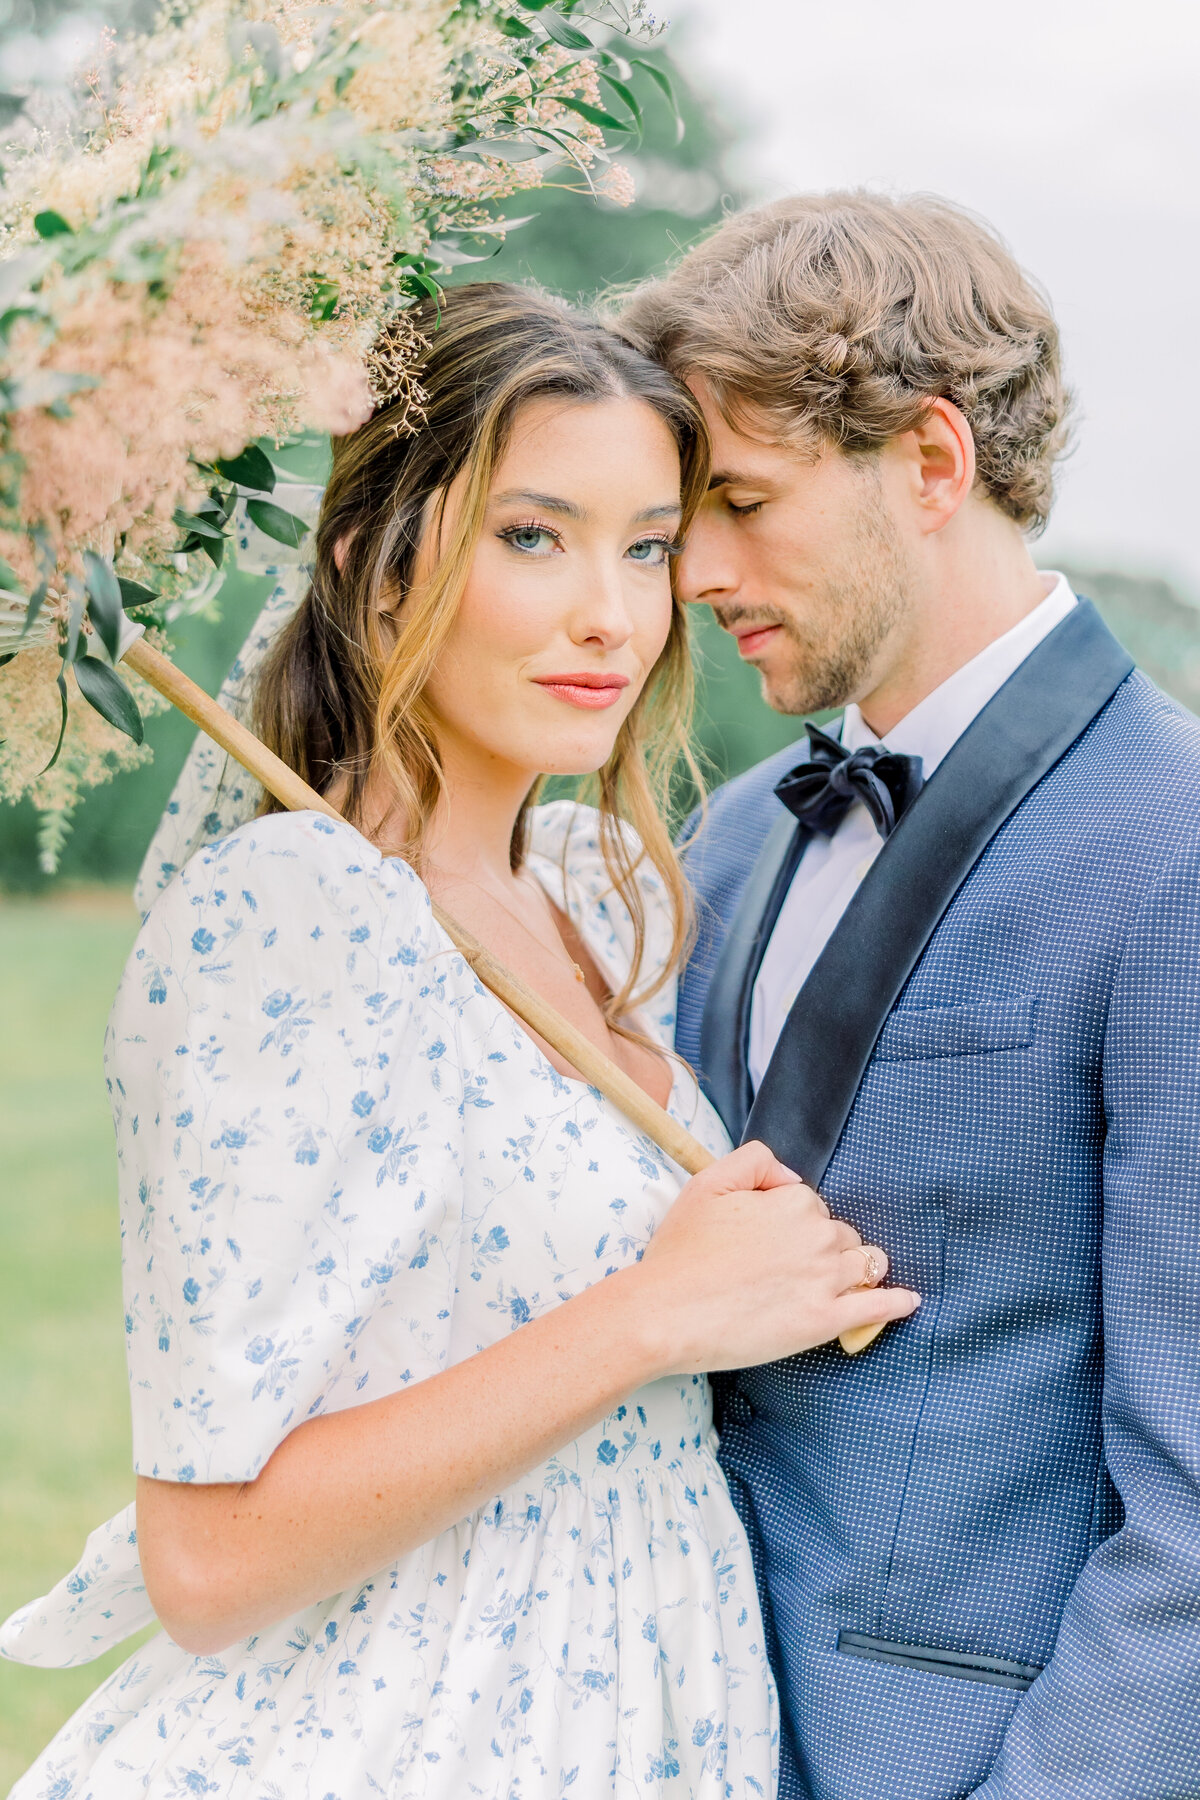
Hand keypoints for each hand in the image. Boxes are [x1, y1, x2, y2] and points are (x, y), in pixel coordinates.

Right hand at [634, 1140, 919, 1374]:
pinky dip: (897, 1302)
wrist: (666, 1313)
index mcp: (793, 1202)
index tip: (769, 1239)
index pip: (813, 1204)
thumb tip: (789, 1175)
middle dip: (826, 1246)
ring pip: (865, 1264)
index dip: (793, 1221)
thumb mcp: (707, 1183)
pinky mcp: (825, 1322)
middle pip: (842, 1234)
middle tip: (790, 1266)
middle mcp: (817, 1237)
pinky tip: (908, 1301)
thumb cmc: (681, 1251)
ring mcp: (826, 1282)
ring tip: (851, 1279)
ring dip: (861, 1268)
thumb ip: (754, 1161)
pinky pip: (877, 1306)